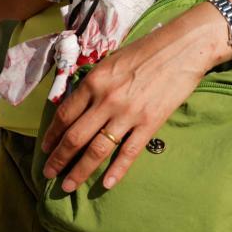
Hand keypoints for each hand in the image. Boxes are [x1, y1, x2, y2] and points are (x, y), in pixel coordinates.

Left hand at [39, 6, 223, 191]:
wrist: (185, 46)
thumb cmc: (148, 48)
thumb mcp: (112, 61)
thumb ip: (96, 83)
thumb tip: (81, 105)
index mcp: (94, 82)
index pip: (64, 115)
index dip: (52, 135)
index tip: (46, 148)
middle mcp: (106, 100)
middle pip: (74, 137)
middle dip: (58, 159)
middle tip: (48, 173)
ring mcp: (128, 114)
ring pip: (97, 150)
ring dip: (79, 171)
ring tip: (68, 185)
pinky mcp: (150, 123)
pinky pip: (129, 152)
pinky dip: (117, 170)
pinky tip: (106, 184)